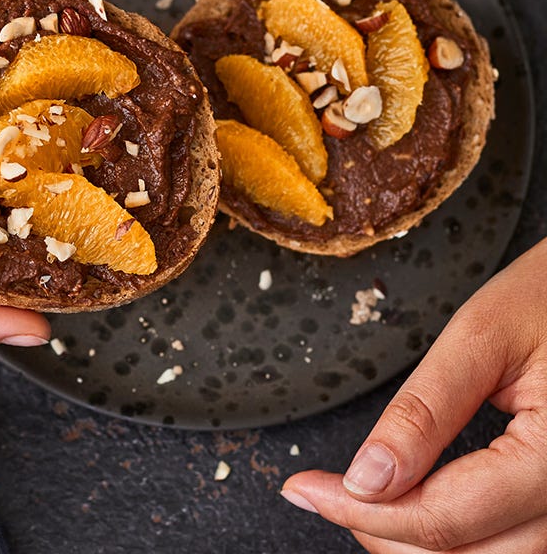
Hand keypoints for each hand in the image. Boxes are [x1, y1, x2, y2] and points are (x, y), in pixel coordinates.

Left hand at [281, 236, 546, 552]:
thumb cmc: (545, 299)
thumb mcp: (479, 339)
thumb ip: (424, 411)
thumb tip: (366, 477)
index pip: (447, 517)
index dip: (361, 511)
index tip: (305, 490)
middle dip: (384, 533)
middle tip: (324, 493)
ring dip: (416, 541)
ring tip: (358, 500)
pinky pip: (509, 539)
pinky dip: (454, 532)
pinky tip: (410, 502)